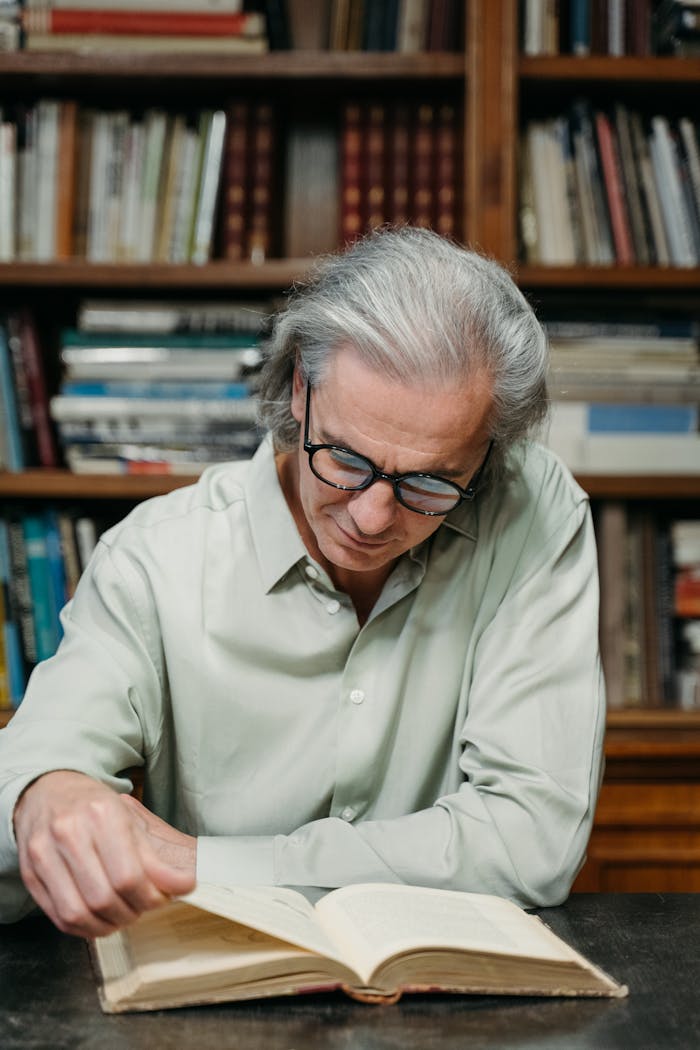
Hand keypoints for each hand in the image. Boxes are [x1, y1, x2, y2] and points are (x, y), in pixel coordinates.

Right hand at [13, 770, 195, 938]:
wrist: (48, 791)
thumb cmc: (94, 806)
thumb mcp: (130, 818)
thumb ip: (154, 856)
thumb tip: (183, 885)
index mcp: (101, 813)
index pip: (128, 876)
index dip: (151, 897)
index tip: (164, 898)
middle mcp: (69, 831)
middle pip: (104, 898)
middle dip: (132, 912)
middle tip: (143, 907)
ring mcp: (43, 853)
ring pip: (78, 914)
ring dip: (108, 925)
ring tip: (123, 914)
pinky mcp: (29, 873)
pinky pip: (59, 917)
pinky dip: (85, 927)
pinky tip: (100, 918)